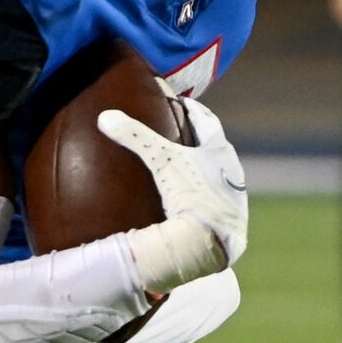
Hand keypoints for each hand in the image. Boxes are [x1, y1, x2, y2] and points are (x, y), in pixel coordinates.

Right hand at [98, 99, 248, 290]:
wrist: (209, 240)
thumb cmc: (188, 194)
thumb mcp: (160, 160)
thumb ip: (136, 137)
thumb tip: (105, 116)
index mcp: (220, 150)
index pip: (207, 120)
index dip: (193, 110)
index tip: (182, 103)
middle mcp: (233, 170)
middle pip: (217, 147)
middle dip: (202, 140)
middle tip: (186, 133)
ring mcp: (236, 197)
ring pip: (222, 176)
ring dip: (209, 170)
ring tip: (192, 170)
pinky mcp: (234, 221)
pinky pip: (220, 203)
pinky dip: (209, 198)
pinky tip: (198, 205)